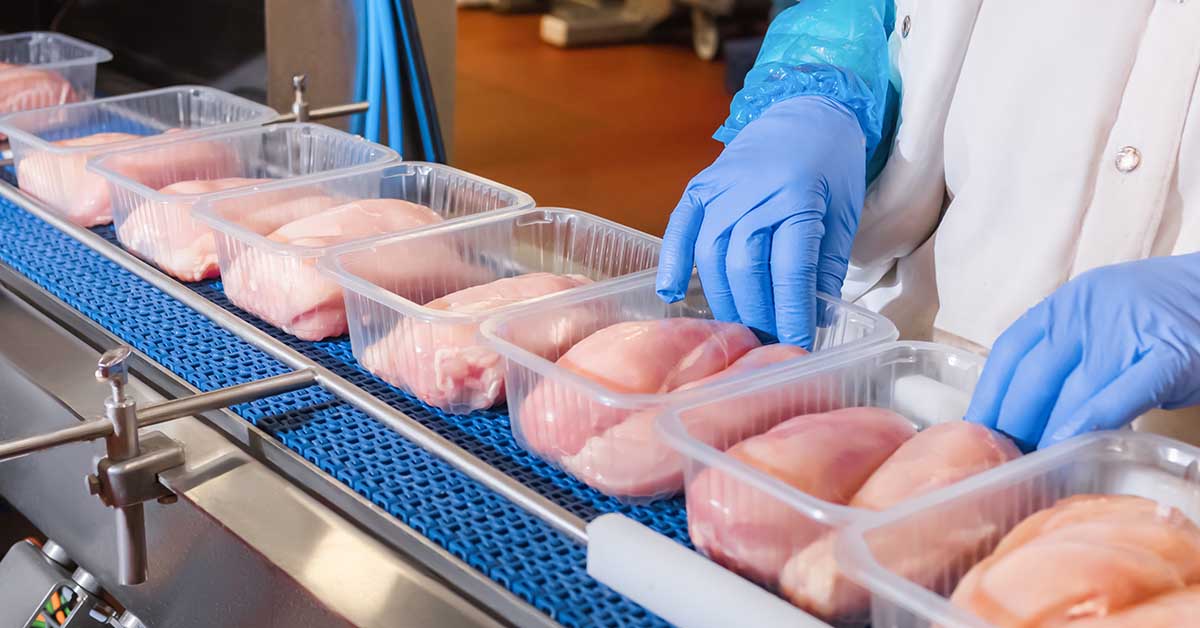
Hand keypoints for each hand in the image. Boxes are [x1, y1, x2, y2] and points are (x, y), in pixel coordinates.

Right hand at [655, 95, 866, 347]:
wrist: (806, 108)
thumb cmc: (832, 165)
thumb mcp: (843, 214)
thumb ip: (825, 266)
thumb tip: (815, 318)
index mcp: (797, 197)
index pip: (790, 268)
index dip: (791, 312)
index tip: (798, 344)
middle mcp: (754, 192)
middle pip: (745, 266)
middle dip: (756, 313)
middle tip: (767, 343)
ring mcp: (722, 188)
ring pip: (711, 255)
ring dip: (723, 298)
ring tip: (737, 328)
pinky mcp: (701, 186)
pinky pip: (680, 228)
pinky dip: (673, 261)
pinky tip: (672, 293)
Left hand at [965, 254, 1199, 449]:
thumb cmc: (1159, 321)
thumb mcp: (1100, 327)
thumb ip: (1067, 361)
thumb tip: (1023, 416)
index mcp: (1065, 306)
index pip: (1010, 353)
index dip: (989, 397)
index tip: (974, 434)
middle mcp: (1088, 313)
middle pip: (1033, 377)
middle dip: (1013, 425)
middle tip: (1003, 462)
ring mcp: (1128, 333)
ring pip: (1072, 390)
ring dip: (1046, 433)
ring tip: (1030, 467)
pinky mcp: (1170, 356)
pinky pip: (1122, 394)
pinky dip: (1089, 421)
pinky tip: (1070, 445)